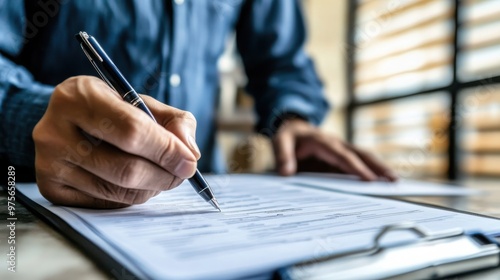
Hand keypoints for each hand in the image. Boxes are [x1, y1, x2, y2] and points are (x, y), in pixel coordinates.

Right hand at [32, 76, 200, 207]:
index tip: (190, 161)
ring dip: (151, 188)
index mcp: (79, 96)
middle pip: (126, 168)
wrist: (66, 122)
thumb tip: (190, 152)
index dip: (167, 150)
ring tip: (161, 176)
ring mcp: (49, 163)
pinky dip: (130, 198)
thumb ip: (174, 121)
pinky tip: (135, 183)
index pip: (132, 130)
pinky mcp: (51, 189)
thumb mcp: (141, 102)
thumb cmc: (112, 110)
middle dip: (165, 175)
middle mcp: (55, 130)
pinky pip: (105, 204)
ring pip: (118, 191)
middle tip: (183, 174)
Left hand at [272, 119, 396, 180]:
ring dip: (379, 169)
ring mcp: (341, 150)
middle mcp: (336, 144)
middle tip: (394, 180)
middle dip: (377, 166)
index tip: (369, 179)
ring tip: (395, 182)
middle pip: (360, 154)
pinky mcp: (341, 157)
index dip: (355, 167)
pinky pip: (358, 164)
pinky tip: (381, 183)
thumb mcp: (280, 141)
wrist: (292, 128)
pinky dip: (371, 171)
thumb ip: (282, 156)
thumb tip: (287, 173)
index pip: (342, 156)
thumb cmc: (288, 135)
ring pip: (364, 158)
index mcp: (323, 141)